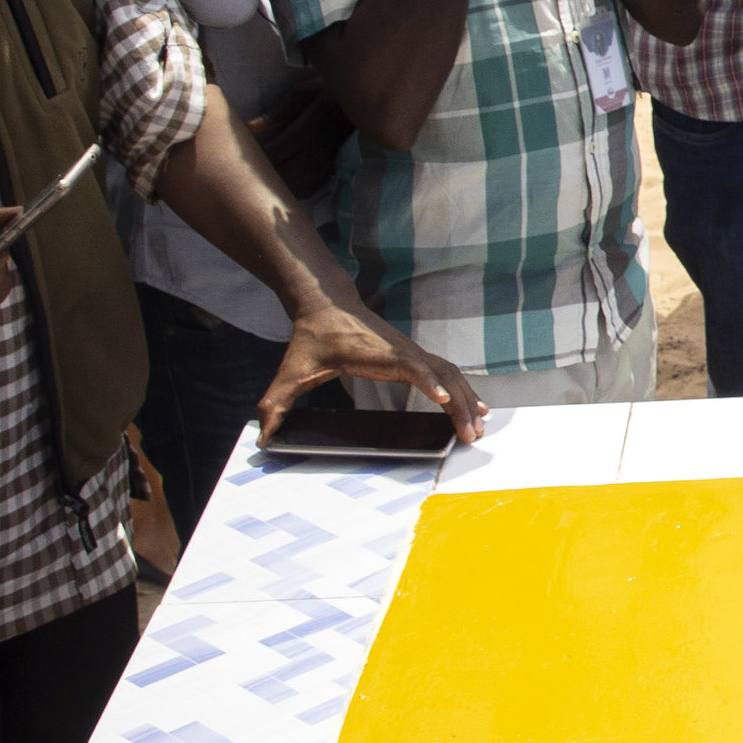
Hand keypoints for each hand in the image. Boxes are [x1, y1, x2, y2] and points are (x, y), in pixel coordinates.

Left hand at [247, 84, 349, 198]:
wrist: (368, 100)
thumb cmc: (331, 90)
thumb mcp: (304, 91)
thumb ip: (277, 112)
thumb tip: (249, 127)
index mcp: (307, 130)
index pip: (273, 154)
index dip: (253, 160)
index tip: (240, 157)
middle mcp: (317, 151)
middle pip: (283, 175)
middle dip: (263, 177)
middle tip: (247, 173)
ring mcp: (327, 163)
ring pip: (297, 187)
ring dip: (278, 187)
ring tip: (264, 181)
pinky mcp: (334, 168)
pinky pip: (311, 188)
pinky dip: (295, 190)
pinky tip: (285, 186)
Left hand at [253, 298, 486, 446]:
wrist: (326, 306)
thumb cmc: (312, 339)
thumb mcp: (290, 371)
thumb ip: (275, 402)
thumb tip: (262, 435)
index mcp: (377, 355)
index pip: (410, 367)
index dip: (427, 381)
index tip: (443, 399)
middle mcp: (403, 352)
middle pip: (442, 375)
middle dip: (460, 404)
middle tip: (470, 435)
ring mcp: (412, 353)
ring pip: (450, 374)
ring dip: (467, 399)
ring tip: (479, 428)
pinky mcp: (414, 356)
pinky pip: (446, 372)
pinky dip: (463, 389)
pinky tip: (474, 406)